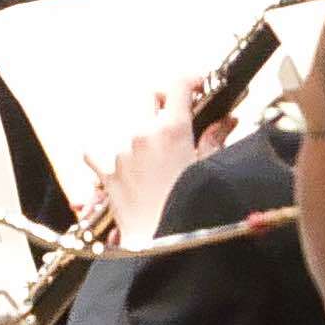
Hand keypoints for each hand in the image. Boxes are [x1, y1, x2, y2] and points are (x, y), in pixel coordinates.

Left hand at [95, 71, 222, 240]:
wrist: (159, 246)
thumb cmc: (188, 213)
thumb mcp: (209, 171)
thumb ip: (214, 140)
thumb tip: (226, 121)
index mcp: (171, 129)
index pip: (179, 84)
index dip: (192, 79)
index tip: (200, 84)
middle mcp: (141, 133)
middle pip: (148, 94)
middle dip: (163, 99)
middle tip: (178, 112)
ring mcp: (120, 151)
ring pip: (125, 121)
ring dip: (140, 125)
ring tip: (154, 145)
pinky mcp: (106, 171)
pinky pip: (97, 149)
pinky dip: (108, 149)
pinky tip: (121, 159)